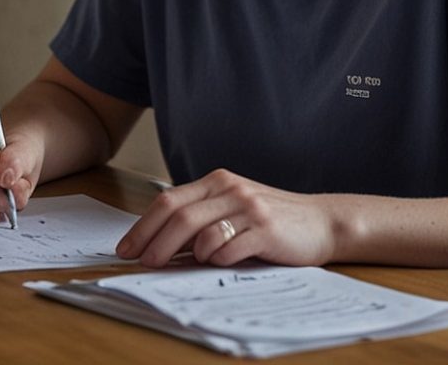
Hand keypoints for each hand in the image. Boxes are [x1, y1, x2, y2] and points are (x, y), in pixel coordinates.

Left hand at [116, 169, 339, 267]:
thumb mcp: (233, 210)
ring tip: (176, 265)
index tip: (126, 248)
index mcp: (217, 182)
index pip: (169, 201)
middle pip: (178, 215)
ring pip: (200, 231)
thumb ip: (201, 221)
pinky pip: (228, 246)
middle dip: (153, 241)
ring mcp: (248, 207)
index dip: (143, 226)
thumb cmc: (271, 220)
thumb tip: (159, 246)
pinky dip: (214, 258)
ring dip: (182, 253)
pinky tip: (214, 262)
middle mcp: (230, 189)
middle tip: (142, 263)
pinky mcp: (265, 228)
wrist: (321, 222)